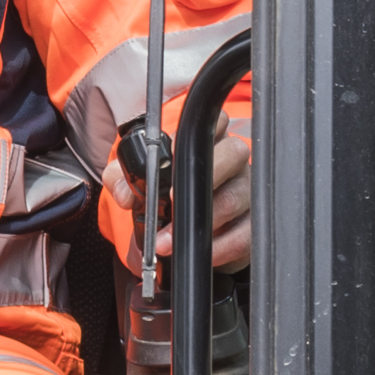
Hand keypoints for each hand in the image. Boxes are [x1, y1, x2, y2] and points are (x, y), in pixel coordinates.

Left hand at [116, 115, 254, 272]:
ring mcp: (246, 190)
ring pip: (237, 196)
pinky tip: (199, 251)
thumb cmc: (165, 199)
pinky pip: (245, 234)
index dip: (200, 132)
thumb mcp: (137, 182)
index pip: (212, 123)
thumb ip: (122, 178)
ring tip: (170, 239)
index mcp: (205, 143)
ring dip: (201, 221)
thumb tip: (124, 193)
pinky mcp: (253, 224)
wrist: (181, 237)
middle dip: (205, 174)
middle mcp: (232, 162)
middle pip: (234, 153)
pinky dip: (221, 246)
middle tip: (173, 198)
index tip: (176, 151)